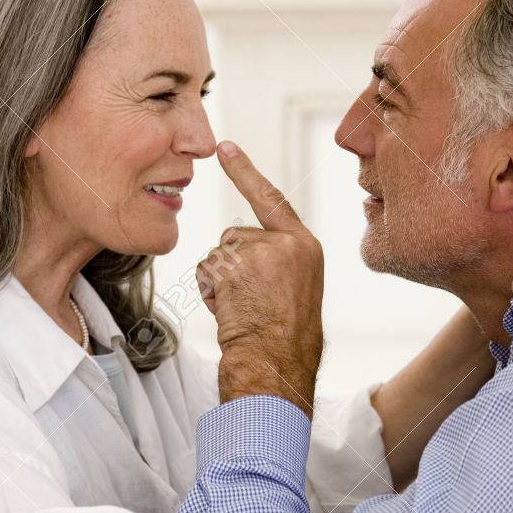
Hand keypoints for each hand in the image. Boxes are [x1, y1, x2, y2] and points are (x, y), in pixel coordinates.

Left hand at [196, 141, 323, 413]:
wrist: (278, 366)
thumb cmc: (286, 342)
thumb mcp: (298, 291)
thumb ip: (279, 262)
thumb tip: (245, 254)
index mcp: (306, 247)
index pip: (271, 200)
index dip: (245, 172)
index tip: (224, 146)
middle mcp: (287, 243)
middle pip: (235, 235)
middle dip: (231, 266)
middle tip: (249, 302)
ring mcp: (262, 252)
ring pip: (218, 254)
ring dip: (220, 282)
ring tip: (242, 310)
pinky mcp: (237, 265)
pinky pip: (206, 270)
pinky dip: (209, 292)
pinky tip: (230, 311)